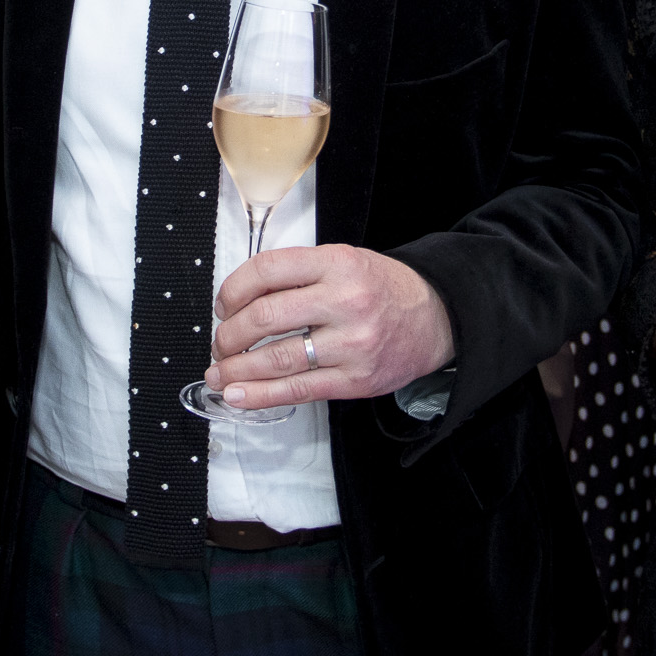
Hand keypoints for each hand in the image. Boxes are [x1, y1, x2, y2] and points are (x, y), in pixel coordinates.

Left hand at [202, 244, 454, 409]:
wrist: (435, 319)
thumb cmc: (382, 289)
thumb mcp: (343, 261)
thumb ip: (297, 274)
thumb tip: (239, 301)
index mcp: (337, 263)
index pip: (267, 271)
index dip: (233, 289)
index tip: (223, 304)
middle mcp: (344, 301)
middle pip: (264, 317)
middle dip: (229, 334)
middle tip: (221, 342)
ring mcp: (351, 344)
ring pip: (275, 359)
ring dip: (236, 368)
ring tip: (219, 373)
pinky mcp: (354, 380)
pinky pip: (297, 390)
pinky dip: (260, 395)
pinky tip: (238, 394)